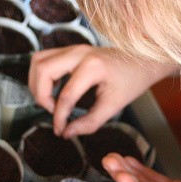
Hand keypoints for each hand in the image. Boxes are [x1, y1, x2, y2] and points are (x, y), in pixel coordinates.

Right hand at [29, 45, 176, 137]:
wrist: (142, 61)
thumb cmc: (132, 81)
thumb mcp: (114, 106)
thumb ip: (90, 122)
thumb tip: (67, 133)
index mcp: (93, 66)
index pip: (66, 95)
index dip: (59, 117)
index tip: (60, 131)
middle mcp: (79, 52)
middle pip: (43, 70)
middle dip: (41, 96)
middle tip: (53, 112)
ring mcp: (73, 48)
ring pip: (38, 61)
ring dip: (37, 84)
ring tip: (50, 102)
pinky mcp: (71, 50)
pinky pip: (44, 59)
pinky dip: (42, 76)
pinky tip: (53, 91)